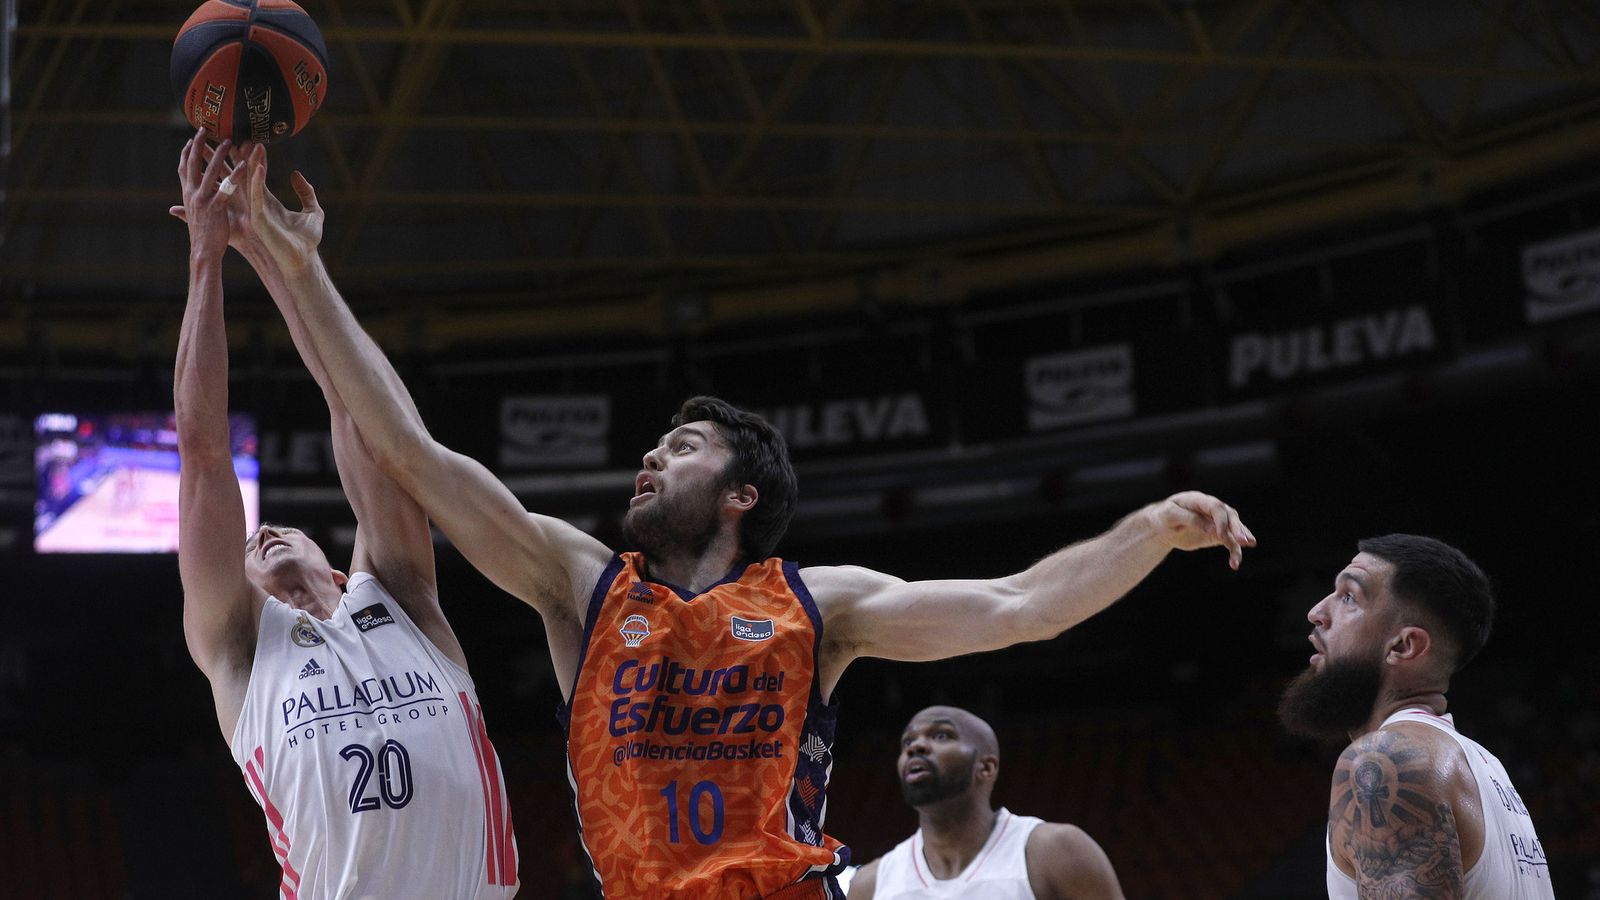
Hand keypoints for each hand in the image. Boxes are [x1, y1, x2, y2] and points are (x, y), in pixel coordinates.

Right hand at [171, 139, 259, 253]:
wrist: (203, 252)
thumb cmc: (201, 236)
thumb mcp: (191, 218)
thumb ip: (185, 210)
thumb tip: (174, 209)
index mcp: (187, 195)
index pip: (183, 168)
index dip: (186, 153)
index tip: (189, 138)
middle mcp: (191, 194)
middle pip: (193, 163)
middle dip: (198, 144)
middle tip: (205, 128)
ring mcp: (202, 200)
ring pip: (210, 171)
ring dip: (219, 154)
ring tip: (228, 140)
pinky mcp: (215, 208)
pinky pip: (227, 188)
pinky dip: (236, 176)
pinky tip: (245, 166)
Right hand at [243, 143, 324, 271]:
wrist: (304, 259)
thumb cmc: (307, 240)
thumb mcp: (312, 211)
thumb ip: (306, 192)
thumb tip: (296, 174)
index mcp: (267, 203)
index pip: (256, 177)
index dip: (253, 160)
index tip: (252, 142)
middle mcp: (258, 206)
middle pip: (245, 177)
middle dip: (241, 158)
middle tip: (237, 137)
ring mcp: (257, 212)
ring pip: (248, 183)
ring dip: (247, 164)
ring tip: (247, 144)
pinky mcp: (260, 220)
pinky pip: (256, 197)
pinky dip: (257, 182)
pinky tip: (259, 167)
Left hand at [1147, 491, 1255, 569]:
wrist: (1162, 527)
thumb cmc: (1164, 516)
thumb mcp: (1170, 515)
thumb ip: (1190, 519)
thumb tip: (1212, 528)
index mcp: (1198, 500)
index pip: (1215, 507)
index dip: (1221, 520)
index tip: (1221, 534)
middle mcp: (1211, 509)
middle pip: (1230, 516)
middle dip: (1238, 529)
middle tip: (1244, 541)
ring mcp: (1216, 521)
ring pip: (1234, 530)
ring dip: (1240, 542)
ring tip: (1240, 557)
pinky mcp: (1217, 535)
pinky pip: (1230, 542)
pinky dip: (1234, 552)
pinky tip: (1234, 564)